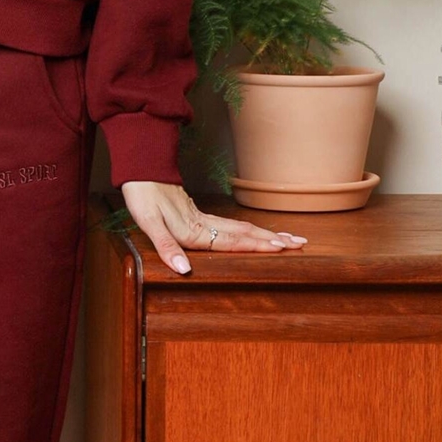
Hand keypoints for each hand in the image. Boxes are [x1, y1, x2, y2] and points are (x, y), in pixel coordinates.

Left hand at [119, 181, 307, 274]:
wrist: (140, 172)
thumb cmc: (143, 197)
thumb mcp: (149, 223)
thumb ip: (166, 247)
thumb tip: (183, 270)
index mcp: (195, 231)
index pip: (233, 240)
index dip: (257, 245)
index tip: (282, 248)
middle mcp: (204, 226)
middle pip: (245, 233)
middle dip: (273, 240)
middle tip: (301, 243)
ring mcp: (203, 220)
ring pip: (241, 228)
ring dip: (266, 235)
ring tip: (288, 239)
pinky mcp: (198, 216)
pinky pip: (230, 226)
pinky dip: (248, 231)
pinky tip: (254, 234)